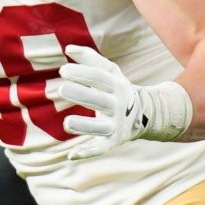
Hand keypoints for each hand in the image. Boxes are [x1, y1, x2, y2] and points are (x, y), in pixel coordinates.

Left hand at [52, 45, 193, 159]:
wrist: (142, 114)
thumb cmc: (116, 88)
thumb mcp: (110, 71)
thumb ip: (90, 58)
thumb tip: (68, 48)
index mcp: (117, 86)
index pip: (99, 78)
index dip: (82, 73)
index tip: (63, 71)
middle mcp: (117, 106)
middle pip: (99, 101)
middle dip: (82, 95)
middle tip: (62, 89)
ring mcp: (115, 125)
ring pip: (100, 127)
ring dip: (84, 126)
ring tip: (66, 122)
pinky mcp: (111, 141)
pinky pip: (100, 148)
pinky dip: (87, 153)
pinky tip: (71, 155)